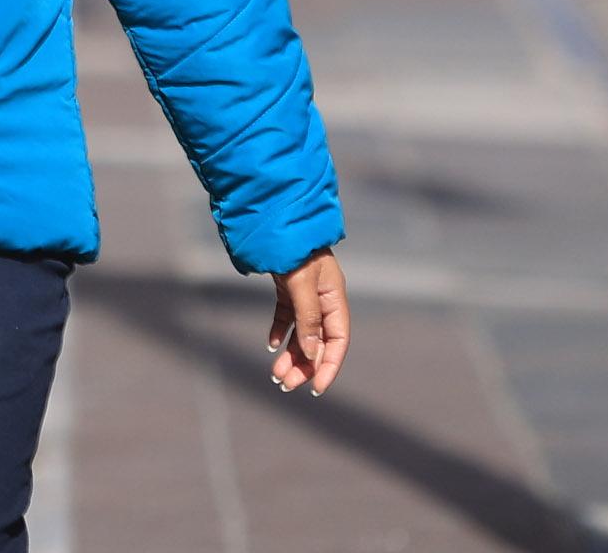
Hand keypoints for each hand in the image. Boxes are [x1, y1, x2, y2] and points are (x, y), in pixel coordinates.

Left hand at [266, 248, 349, 396]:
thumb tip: (313, 354)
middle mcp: (323, 299)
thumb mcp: (302, 285)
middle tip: (285, 384)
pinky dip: (279, 331)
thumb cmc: (295, 250)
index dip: (329, 366)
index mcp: (334, 298)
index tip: (316, 389)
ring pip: (301, 333)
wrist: (277, 220)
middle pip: (318, 341)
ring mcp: (306, 293)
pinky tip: (270, 344)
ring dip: (290, 354)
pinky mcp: (288, 288)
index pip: (338, 341)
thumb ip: (308, 319)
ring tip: (275, 373)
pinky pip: (287, 316)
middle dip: (304, 365)